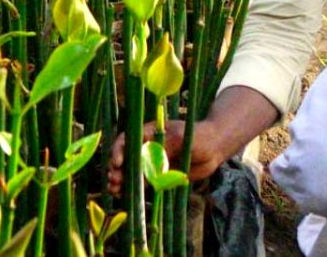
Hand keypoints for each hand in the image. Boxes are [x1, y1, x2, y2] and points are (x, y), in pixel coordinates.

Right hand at [106, 119, 223, 196]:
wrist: (214, 149)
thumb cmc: (198, 136)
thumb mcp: (181, 137)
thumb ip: (165, 147)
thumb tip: (149, 157)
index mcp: (149, 133)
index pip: (129, 140)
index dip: (119, 150)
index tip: (117, 162)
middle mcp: (147, 147)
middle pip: (126, 157)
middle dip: (117, 169)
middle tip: (113, 179)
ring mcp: (152, 162)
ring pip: (132, 172)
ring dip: (121, 180)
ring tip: (114, 189)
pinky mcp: (158, 176)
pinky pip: (142, 183)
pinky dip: (132, 188)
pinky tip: (122, 194)